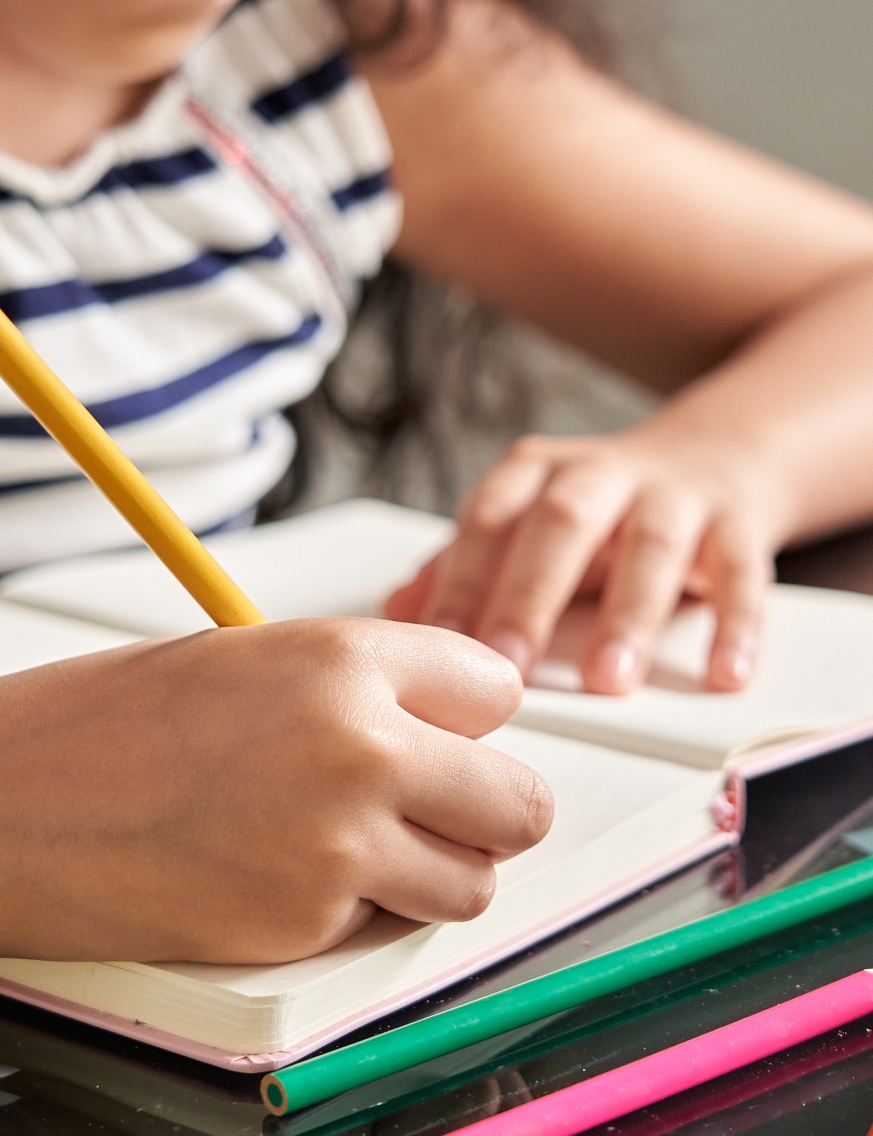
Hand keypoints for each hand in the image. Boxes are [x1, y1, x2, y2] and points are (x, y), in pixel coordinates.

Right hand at [0, 619, 550, 962]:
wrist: (2, 803)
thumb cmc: (103, 720)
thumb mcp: (248, 661)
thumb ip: (355, 689)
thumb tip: (437, 730)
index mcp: (345, 658)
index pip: (495, 688)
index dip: (465, 715)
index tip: (441, 729)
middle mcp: (362, 749)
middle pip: (518, 801)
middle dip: (483, 805)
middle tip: (432, 804)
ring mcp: (337, 849)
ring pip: (472, 881)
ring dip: (434, 868)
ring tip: (358, 844)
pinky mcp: (302, 928)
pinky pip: (383, 924)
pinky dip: (355, 910)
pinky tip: (281, 874)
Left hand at [385, 428, 777, 694]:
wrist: (713, 456)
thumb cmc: (599, 508)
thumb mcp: (525, 523)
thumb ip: (463, 566)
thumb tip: (395, 614)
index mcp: (535, 473)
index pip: (487, 519)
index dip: (461, 579)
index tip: (440, 646)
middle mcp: (600, 474)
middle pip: (561, 522)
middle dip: (530, 593)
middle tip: (507, 664)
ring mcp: (673, 494)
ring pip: (651, 545)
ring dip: (628, 614)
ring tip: (608, 679)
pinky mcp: (738, 523)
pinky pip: (742, 572)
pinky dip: (734, 624)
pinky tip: (722, 673)